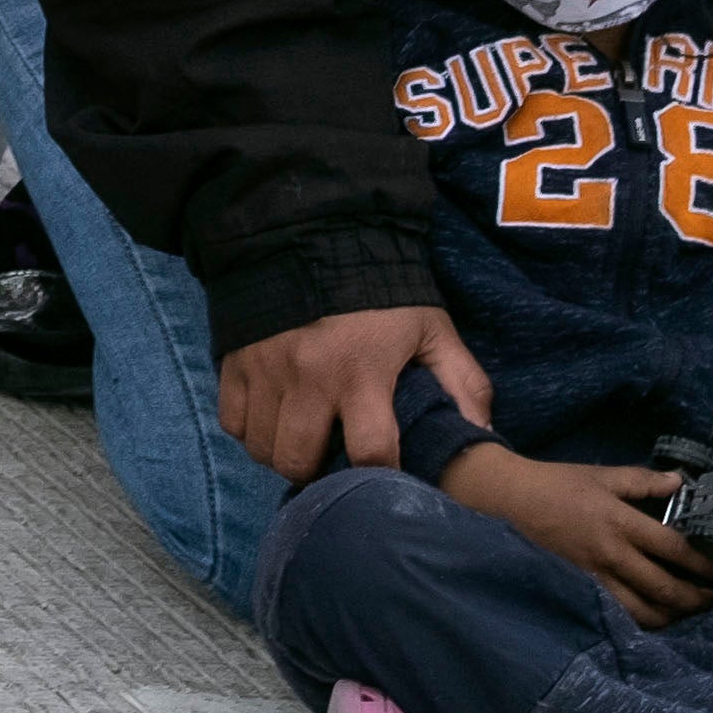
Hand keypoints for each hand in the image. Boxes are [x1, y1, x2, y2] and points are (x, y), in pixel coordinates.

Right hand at [217, 303, 494, 483]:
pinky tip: (273, 419)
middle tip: (333, 458)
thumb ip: (463, 384)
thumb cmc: (381, 295)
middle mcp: (307, 379)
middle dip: (319, 472)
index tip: (385, 472)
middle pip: (299, 460)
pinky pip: (232, 422)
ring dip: (283, 454)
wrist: (314, 238)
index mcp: (362, 374)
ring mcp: (265, 371)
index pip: (369, 454)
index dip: (380, 474)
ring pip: (261, 448)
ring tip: (303, 441)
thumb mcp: (432, 331)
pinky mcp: (233, 362)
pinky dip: (250, 430)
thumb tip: (480, 438)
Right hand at [445, 442, 712, 627]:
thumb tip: (680, 481)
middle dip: (698, 597)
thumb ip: (643, 480)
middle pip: (664, 588)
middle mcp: (611, 554)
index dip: (706, 563)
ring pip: (643, 610)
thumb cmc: (559, 484)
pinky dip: (642, 619)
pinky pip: (618, 613)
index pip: (675, 549)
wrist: (512, 500)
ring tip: (690, 609)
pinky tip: (655, 615)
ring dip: (673, 614)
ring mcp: (594, 576)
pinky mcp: (581, 587)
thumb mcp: (602, 475)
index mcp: (620, 522)